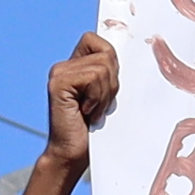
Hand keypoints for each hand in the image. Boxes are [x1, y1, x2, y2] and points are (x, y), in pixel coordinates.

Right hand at [40, 30, 119, 173]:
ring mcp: (58, 73)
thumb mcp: (106, 95)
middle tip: (99, 104)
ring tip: (93, 110)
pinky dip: (97, 97)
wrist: (73, 154)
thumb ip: (109, 73)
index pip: (96, 40)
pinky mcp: (58, 83)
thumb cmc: (92, 129)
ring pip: (102, 67)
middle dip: (111, 82)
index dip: (110, 60)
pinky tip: (86, 112)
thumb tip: (136, 50)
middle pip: (105, 53)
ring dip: (105, 94)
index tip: (107, 87)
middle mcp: (63, 66)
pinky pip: (93, 77)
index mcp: (74, 66)